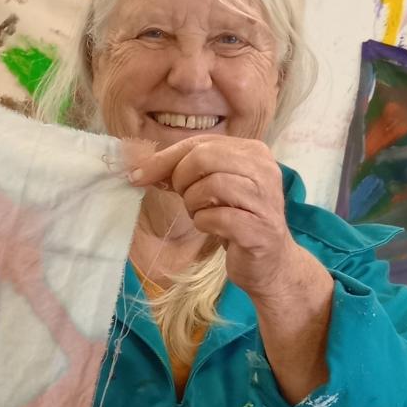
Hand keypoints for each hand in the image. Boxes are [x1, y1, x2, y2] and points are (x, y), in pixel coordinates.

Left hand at [128, 134, 328, 309]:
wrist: (269, 263)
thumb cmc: (238, 222)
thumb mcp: (212, 189)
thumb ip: (185, 172)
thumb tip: (142, 168)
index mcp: (253, 152)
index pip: (199, 143)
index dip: (164, 159)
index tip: (137, 176)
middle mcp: (263, 170)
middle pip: (204, 157)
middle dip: (182, 180)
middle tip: (186, 200)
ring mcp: (264, 200)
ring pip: (211, 185)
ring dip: (194, 205)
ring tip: (202, 215)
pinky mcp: (259, 229)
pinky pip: (216, 218)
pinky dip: (204, 224)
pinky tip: (212, 228)